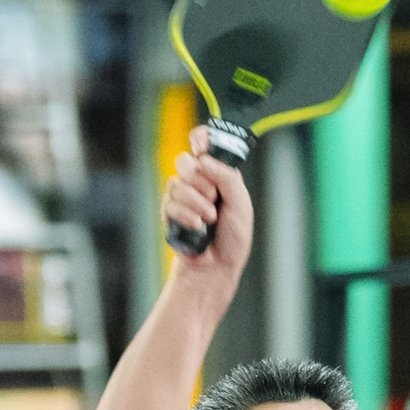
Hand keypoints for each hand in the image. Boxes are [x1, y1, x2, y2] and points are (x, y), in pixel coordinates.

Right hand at [162, 126, 253, 286]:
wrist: (216, 269)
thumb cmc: (233, 240)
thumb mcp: (241, 205)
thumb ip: (227, 177)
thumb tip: (203, 160)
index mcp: (219, 174)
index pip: (203, 143)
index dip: (200, 140)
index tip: (201, 148)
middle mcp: (199, 182)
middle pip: (186, 161)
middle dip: (199, 180)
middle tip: (214, 198)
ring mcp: (182, 197)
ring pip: (176, 182)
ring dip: (195, 202)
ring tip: (209, 220)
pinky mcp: (170, 213)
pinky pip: (169, 202)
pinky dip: (185, 215)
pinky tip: (196, 227)